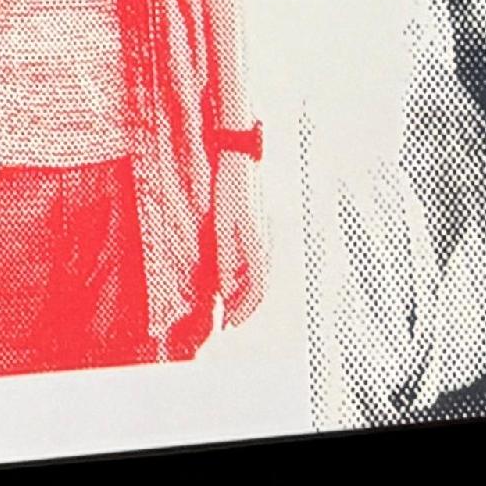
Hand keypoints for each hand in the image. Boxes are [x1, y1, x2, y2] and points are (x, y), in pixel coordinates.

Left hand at [211, 147, 267, 323]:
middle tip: (227, 321)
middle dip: (244, 308)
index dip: (243, 310)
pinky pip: (254, 263)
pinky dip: (243, 278)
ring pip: (258, 276)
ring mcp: (264, 238)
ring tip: (226, 306)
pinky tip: (228, 281)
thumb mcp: (220, 226)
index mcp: (257, 246)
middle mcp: (265, 245)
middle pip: (259, 287)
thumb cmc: (228, 191)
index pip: (255, 290)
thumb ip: (224, 259)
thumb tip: (224, 289)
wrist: (240, 161)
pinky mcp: (258, 231)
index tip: (228, 323)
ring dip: (243, 294)